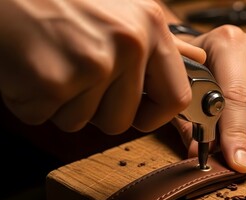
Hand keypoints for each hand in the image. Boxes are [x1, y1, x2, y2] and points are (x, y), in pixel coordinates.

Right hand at [0, 0, 204, 133]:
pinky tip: (31, 66)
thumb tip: (195, 59)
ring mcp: (91, 64)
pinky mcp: (52, 81)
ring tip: (54, 61)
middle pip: (122, 120)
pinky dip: (33, 101)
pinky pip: (46, 117)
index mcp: (150, 27)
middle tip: (76, 73)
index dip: (155, 116)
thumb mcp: (123, 10)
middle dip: (96, 108)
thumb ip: (161, 42)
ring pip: (82, 122)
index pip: (175, 98)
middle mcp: (128, 45)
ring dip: (64, 103)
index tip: (140, 114)